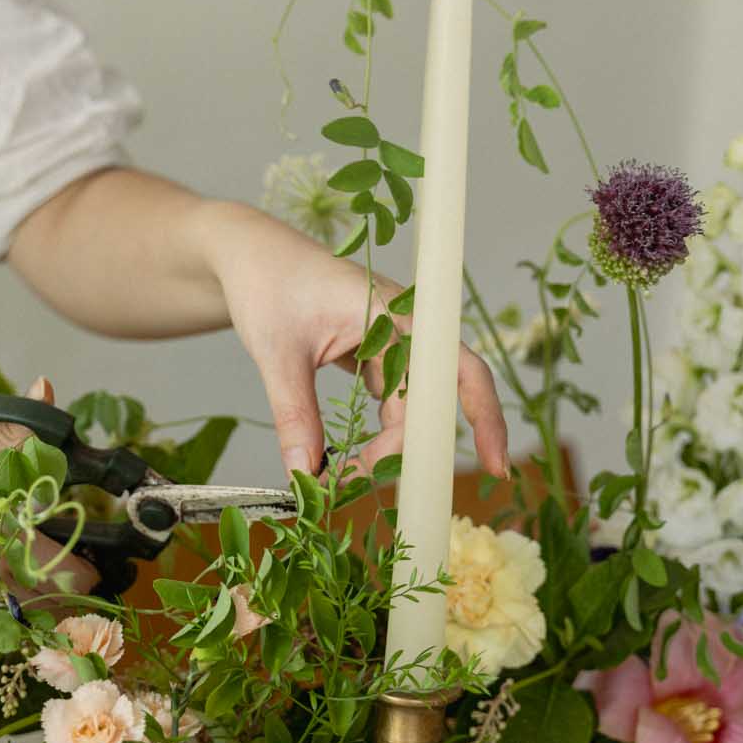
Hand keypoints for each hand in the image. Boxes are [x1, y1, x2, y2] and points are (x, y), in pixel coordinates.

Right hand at [0, 379, 97, 596]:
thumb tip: (47, 399)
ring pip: (13, 614)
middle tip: (45, 533)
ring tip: (1, 541)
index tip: (80, 529)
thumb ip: (9, 439)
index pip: (79, 581)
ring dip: (22, 586)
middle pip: (54, 608)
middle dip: (60, 576)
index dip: (90, 557)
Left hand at [202, 202, 508, 478]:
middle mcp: (406, 326)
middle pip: (429, 401)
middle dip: (408, 451)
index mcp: (397, 313)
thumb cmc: (267, 284)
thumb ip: (295, 415)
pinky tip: (353, 457)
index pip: (459, 370)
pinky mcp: (375, 352)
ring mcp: (392, 340)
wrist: (248, 254)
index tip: (493, 466)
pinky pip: (389, 400)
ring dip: (385, 446)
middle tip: (364, 487)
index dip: (486, 417)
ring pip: (407, 407)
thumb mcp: (278, 354)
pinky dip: (374, 432)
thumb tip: (305, 474)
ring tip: (347, 478)